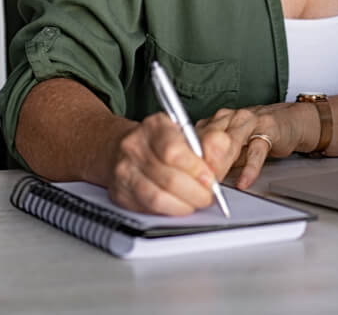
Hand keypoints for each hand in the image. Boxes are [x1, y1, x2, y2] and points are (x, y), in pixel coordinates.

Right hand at [106, 112, 234, 215]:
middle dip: (195, 192)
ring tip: (195, 202)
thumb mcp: (184, 132)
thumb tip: (217, 166)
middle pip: (168, 178)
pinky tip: (178, 205)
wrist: (123, 147)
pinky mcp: (120, 193)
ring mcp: (124, 171)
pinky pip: (148, 209)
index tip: (210, 178)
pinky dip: (168, 211)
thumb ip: (205, 145)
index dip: (196, 169)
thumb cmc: (160, 141)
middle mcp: (135, 146)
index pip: (174, 151)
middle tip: (208, 196)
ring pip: (157, 198)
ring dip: (183, 205)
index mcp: (154, 126)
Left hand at [196, 101, 320, 190]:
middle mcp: (229, 117)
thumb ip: (213, 159)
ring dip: (221, 164)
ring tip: (216, 184)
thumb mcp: (230, 147)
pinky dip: (249, 168)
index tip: (185, 179)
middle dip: (202, 164)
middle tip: (199, 185)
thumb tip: (194, 181)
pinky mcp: (268, 129)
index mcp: (215, 121)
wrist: (286, 121)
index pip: (195, 138)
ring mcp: (248, 121)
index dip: (189, 160)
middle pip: (209, 138)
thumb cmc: (254, 135)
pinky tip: (244, 181)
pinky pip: (256, 150)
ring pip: (230, 141)